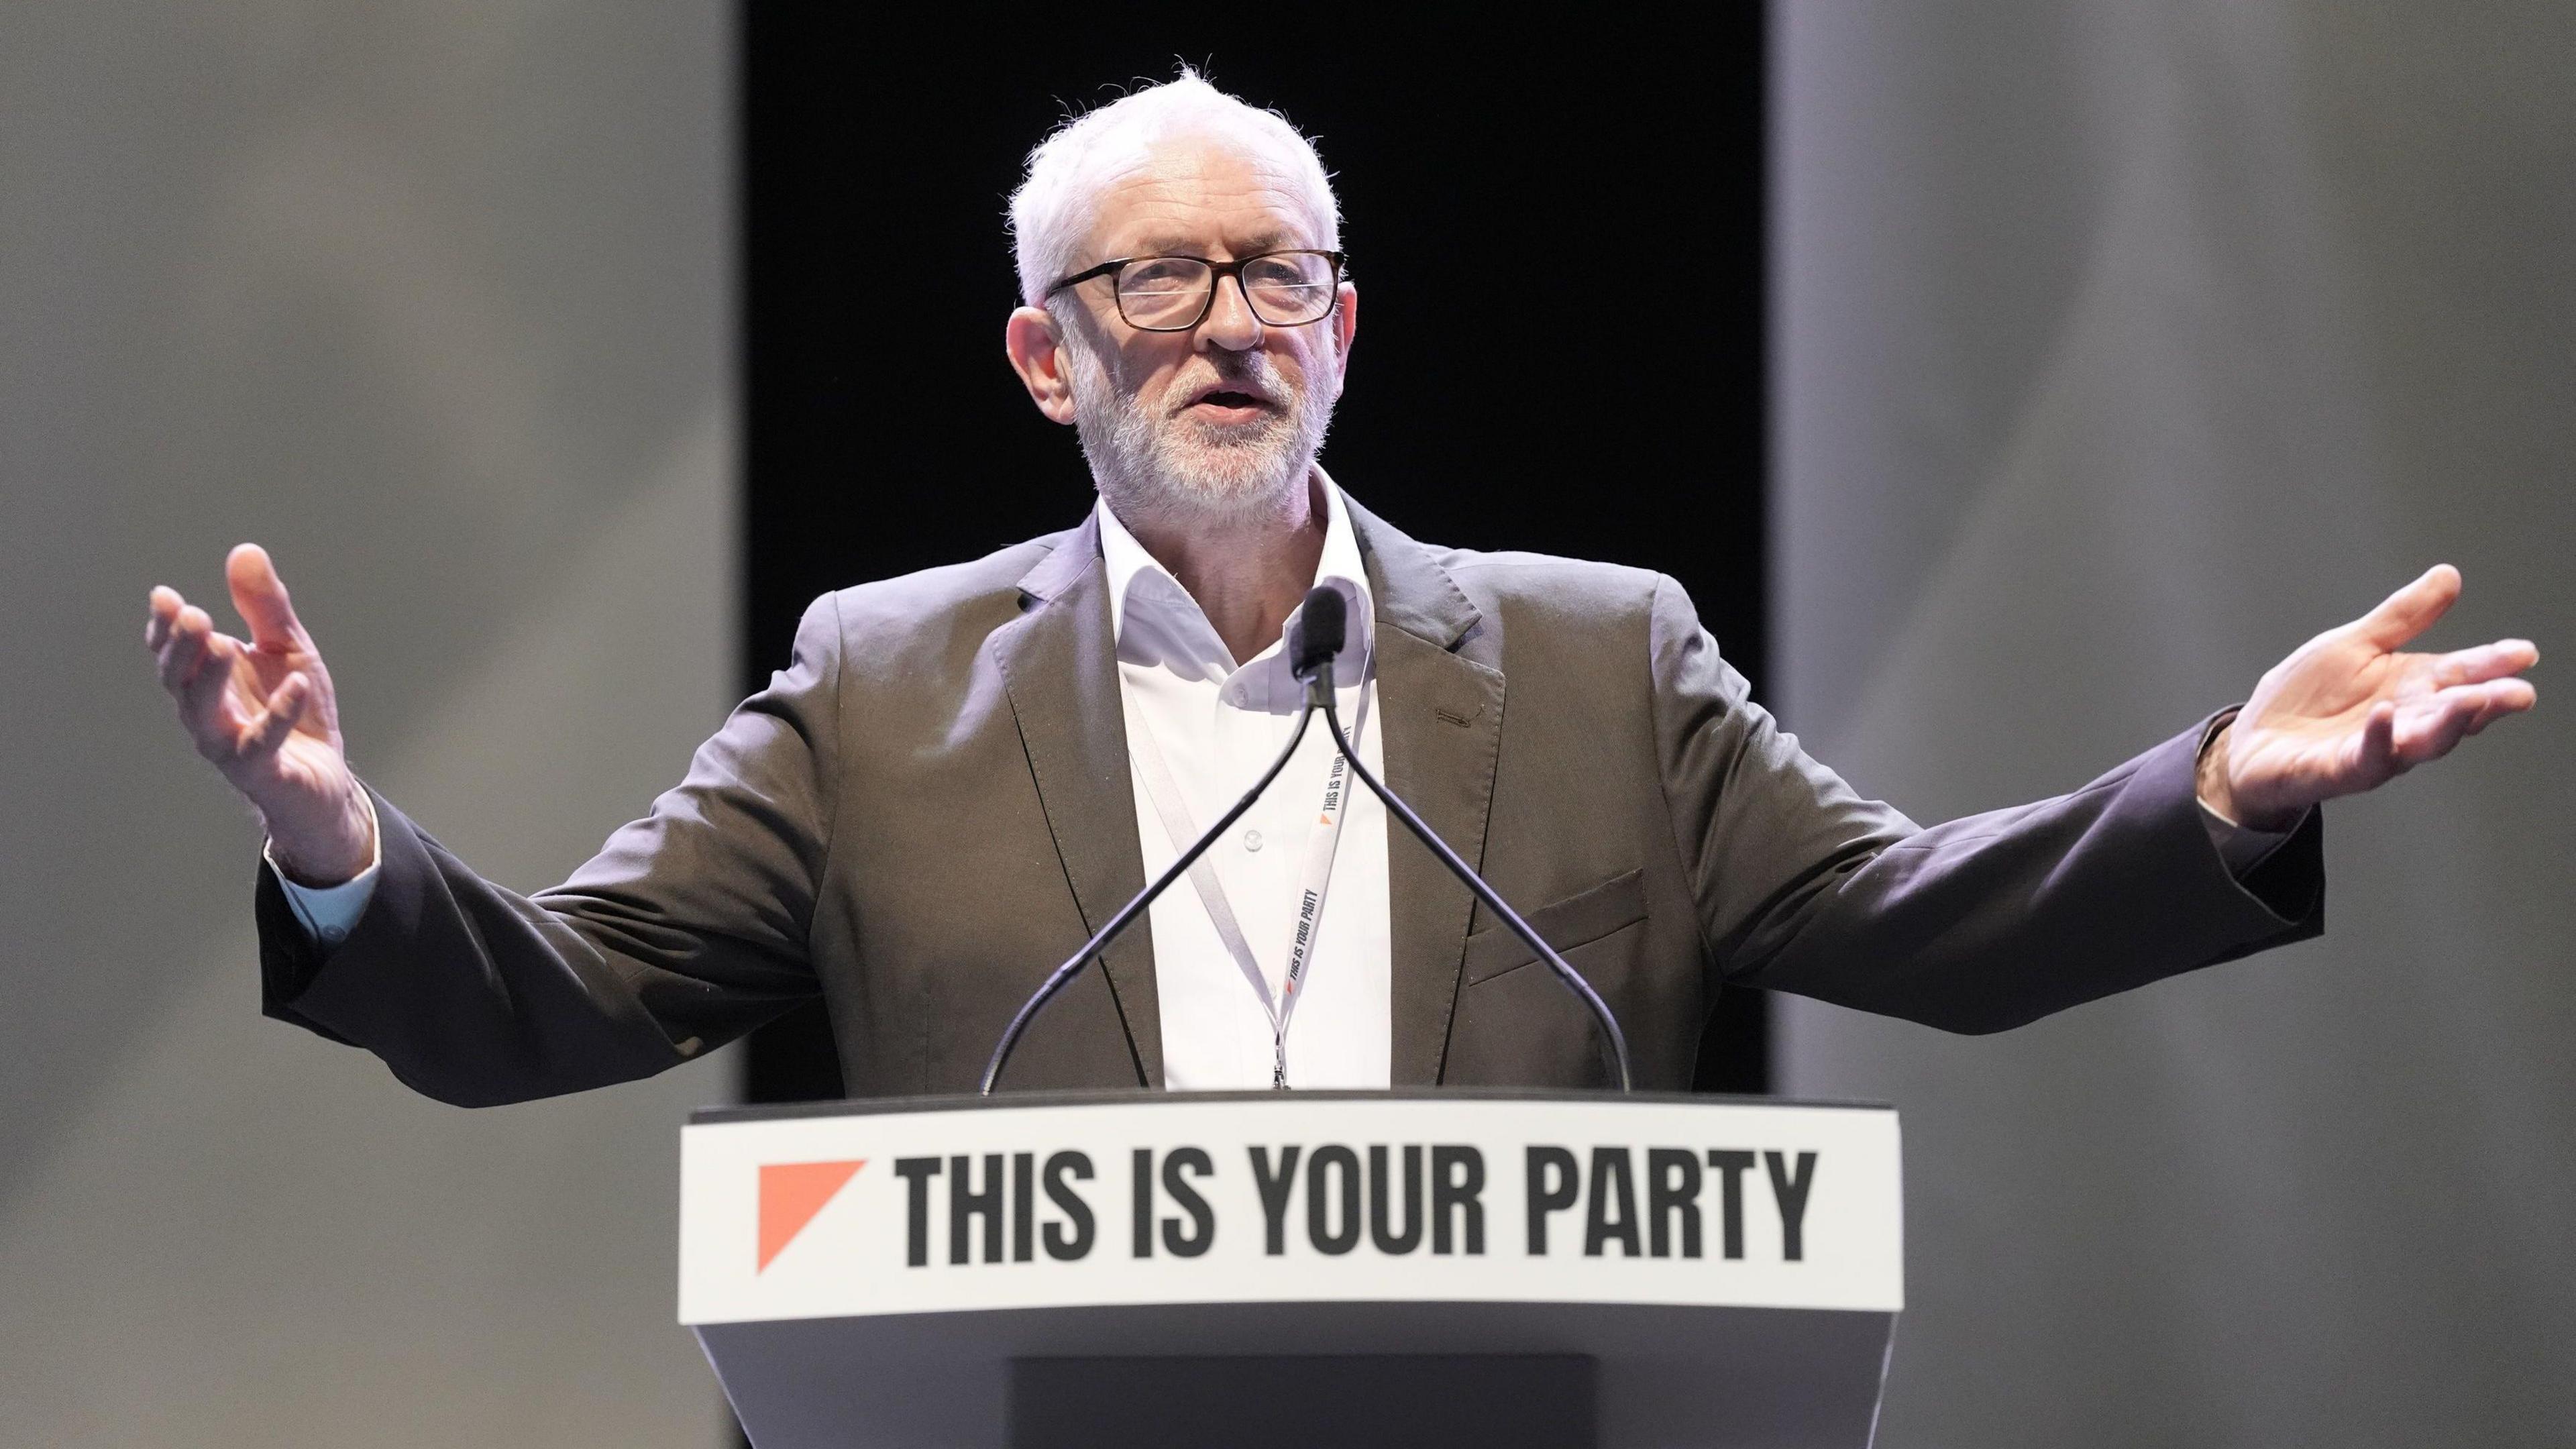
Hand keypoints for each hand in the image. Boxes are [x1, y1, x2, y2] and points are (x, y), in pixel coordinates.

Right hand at [146, 544, 374, 883]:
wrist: (323, 779)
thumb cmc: (296, 712)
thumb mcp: (287, 649)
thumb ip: (266, 607)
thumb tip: (245, 551)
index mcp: (207, 683)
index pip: (173, 654)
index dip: (164, 628)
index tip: (164, 598)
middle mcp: (207, 715)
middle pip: (179, 681)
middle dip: (181, 648)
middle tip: (192, 615)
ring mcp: (230, 746)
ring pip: (204, 714)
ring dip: (210, 679)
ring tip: (223, 643)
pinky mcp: (263, 772)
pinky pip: (263, 745)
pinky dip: (279, 715)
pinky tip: (296, 684)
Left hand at [2201, 565, 2537, 830]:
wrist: (2254, 739)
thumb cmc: (2307, 696)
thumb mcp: (2354, 645)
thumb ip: (2403, 617)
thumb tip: (2449, 575)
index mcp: (2411, 687)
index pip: (2460, 674)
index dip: (2493, 664)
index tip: (2524, 652)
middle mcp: (2404, 721)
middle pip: (2453, 713)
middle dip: (2486, 702)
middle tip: (2519, 692)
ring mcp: (2376, 749)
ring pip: (2422, 742)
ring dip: (2448, 723)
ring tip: (2470, 700)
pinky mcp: (2340, 770)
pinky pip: (2366, 758)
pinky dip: (2379, 738)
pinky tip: (2385, 715)